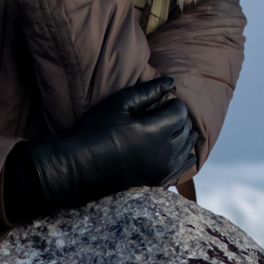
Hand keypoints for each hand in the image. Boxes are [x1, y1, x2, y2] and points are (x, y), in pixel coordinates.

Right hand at [11, 76, 194, 217]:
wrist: (77, 167)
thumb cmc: (93, 130)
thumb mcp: (118, 104)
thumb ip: (147, 92)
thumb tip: (171, 82)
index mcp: (155, 131)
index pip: (180, 112)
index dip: (175, 102)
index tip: (166, 99)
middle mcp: (163, 153)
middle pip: (186, 130)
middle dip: (180, 118)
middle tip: (168, 111)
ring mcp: (161, 170)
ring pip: (186, 150)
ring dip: (183, 136)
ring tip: (171, 128)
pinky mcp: (156, 182)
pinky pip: (181, 169)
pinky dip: (182, 156)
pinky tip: (175, 150)